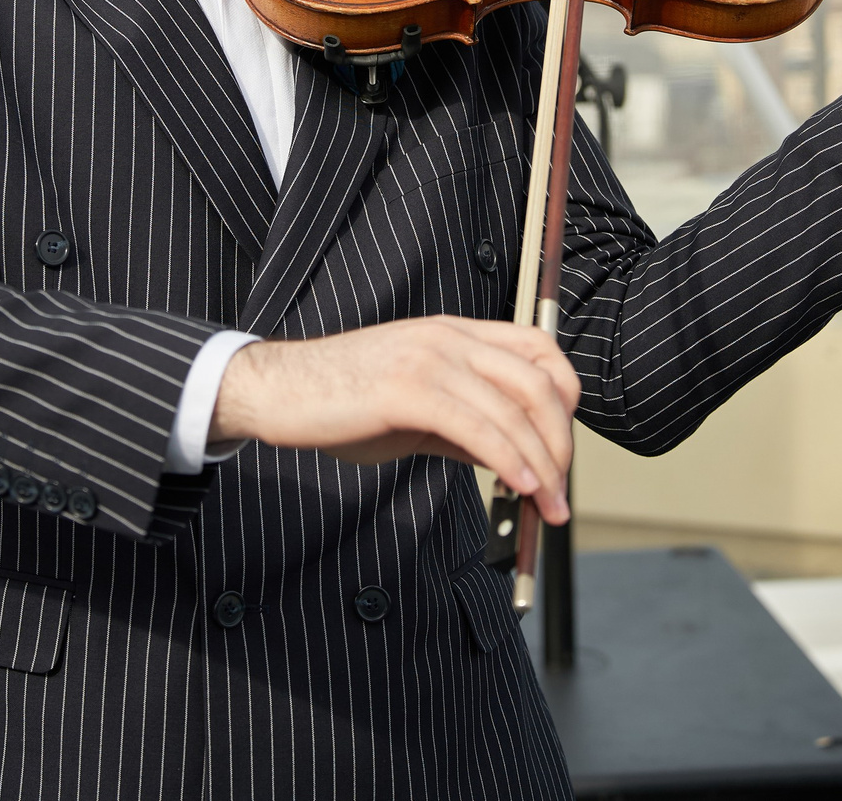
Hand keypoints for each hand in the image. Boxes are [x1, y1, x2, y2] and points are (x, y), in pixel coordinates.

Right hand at [210, 317, 579, 524]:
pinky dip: (508, 461)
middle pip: (539, 383)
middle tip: (561, 492)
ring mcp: (429, 359)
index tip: (562, 445)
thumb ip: (463, 426)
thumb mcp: (414, 410)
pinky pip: (477, 428)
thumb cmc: (340, 402)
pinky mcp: (407, 390)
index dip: (566, 396)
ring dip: (543, 465)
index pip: (540, 350)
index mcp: (455, 334)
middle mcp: (449, 338)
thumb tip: (512, 459)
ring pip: (514, 410)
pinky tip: (519, 488)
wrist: (275, 391)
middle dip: (561, 443)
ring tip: (549, 507)